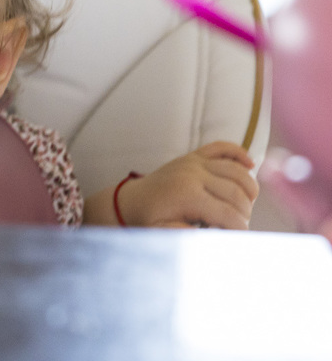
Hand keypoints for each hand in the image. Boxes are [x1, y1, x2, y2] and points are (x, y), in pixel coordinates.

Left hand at [117, 142, 258, 228]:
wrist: (133, 200)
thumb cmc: (150, 220)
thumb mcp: (164, 234)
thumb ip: (187, 236)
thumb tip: (211, 235)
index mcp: (187, 196)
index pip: (229, 213)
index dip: (241, 228)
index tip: (240, 238)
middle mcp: (193, 174)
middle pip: (237, 192)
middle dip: (245, 212)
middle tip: (239, 224)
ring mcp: (194, 162)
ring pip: (237, 171)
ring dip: (248, 190)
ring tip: (243, 206)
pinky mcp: (195, 155)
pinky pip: (223, 147)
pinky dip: (239, 154)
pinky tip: (250, 165)